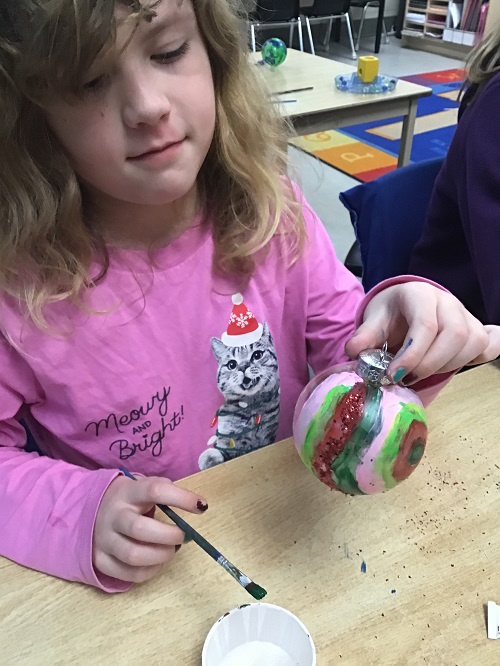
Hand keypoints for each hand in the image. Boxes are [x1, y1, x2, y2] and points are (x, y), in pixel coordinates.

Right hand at [93, 475, 207, 583]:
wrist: (88, 509)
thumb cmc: (128, 499)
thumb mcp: (141, 486)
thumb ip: (164, 492)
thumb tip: (196, 506)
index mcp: (127, 492)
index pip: (155, 490)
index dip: (181, 498)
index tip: (201, 506)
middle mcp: (113, 515)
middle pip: (140, 529)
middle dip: (169, 535)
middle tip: (183, 536)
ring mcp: (103, 539)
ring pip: (133, 555)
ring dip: (160, 556)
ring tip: (171, 550)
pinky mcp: (99, 560)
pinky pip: (128, 574)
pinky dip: (149, 571)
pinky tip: (157, 562)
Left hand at [345, 282, 499, 384]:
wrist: (403, 305)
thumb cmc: (390, 313)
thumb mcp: (373, 320)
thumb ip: (364, 336)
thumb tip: (354, 352)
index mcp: (420, 294)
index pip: (426, 325)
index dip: (412, 354)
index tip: (393, 375)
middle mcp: (448, 301)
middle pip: (455, 335)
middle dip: (430, 364)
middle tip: (406, 379)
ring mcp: (466, 314)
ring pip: (472, 343)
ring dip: (446, 366)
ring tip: (420, 373)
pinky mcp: (477, 328)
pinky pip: (490, 345)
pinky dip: (477, 359)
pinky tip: (452, 365)